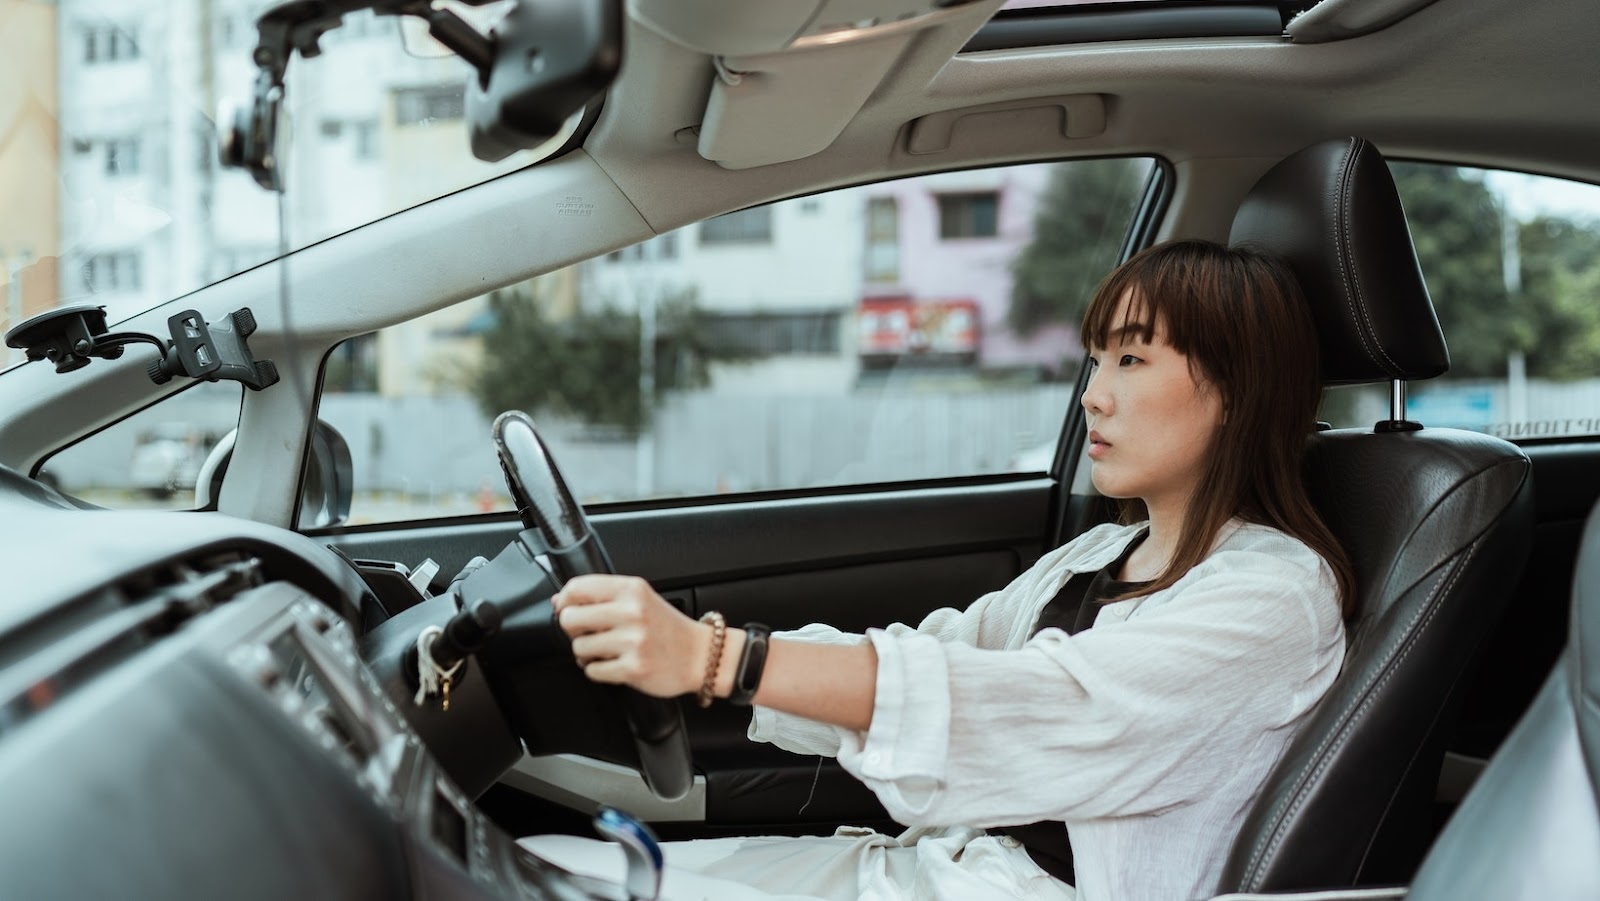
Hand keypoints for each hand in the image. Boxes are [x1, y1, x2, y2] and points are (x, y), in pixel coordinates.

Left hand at [552, 574, 711, 698]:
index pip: (577, 588)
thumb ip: (603, 596)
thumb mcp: (641, 599)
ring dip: (586, 654)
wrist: (702, 656)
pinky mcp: (634, 668)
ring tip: (606, 652)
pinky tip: (615, 664)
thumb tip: (559, 601)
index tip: (567, 609)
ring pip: (578, 648)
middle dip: (573, 631)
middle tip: (588, 634)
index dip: (564, 601)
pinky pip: (593, 671)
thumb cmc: (668, 628)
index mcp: (632, 589)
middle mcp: (632, 612)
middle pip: (570, 618)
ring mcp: (633, 641)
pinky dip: (599, 671)